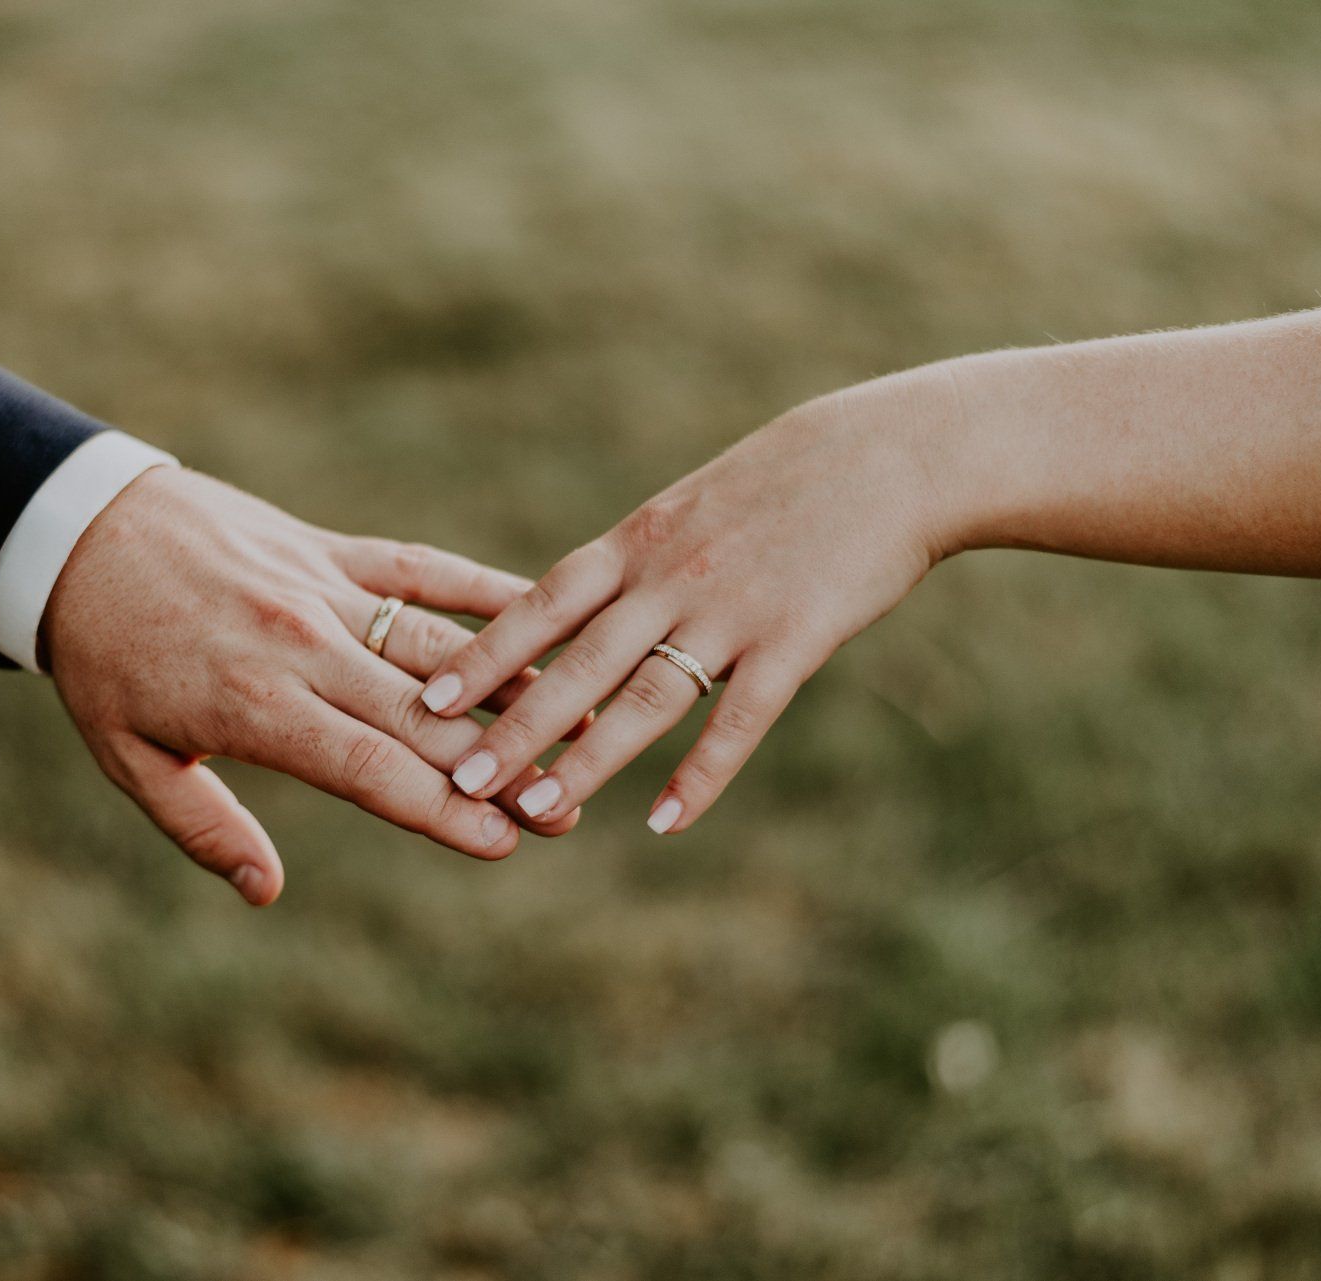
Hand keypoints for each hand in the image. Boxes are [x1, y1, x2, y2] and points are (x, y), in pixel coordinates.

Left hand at [43, 466, 580, 905]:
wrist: (81, 529)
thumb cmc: (104, 658)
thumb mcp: (130, 756)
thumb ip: (203, 826)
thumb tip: (266, 891)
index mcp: (254, 705)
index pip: (370, 770)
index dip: (442, 811)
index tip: (504, 845)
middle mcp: (303, 645)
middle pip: (425, 716)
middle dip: (501, 768)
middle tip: (567, 810)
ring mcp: (325, 589)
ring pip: (441, 644)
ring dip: (516, 688)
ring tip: (583, 724)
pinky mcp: (334, 547)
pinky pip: (424, 569)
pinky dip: (486, 592)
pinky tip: (544, 618)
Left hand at [419, 368, 960, 833]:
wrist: (891, 456)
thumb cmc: (785, 482)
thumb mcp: (690, 506)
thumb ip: (633, 561)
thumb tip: (570, 609)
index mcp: (638, 541)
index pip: (541, 602)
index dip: (484, 653)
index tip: (429, 697)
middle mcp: (671, 576)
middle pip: (577, 661)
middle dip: (513, 723)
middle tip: (459, 778)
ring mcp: (732, 609)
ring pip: (645, 696)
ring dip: (587, 760)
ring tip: (535, 808)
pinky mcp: (797, 639)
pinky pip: (740, 717)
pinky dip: (702, 773)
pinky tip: (666, 822)